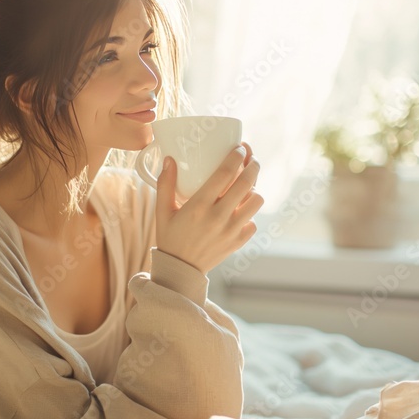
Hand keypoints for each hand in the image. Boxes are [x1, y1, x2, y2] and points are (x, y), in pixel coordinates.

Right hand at [155, 142, 263, 274]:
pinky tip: (241, 210)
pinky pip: (253, 222)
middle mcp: (218, 217)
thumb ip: (165, 184)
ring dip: (254, 190)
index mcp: (199, 206)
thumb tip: (169, 160)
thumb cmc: (170, 238)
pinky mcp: (238, 242)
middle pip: (246, 183)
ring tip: (248, 185)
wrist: (180, 271)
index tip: (239, 147)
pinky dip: (249, 214)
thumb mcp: (162, 211)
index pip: (225, 173)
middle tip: (252, 159)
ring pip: (256, 201)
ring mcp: (231, 231)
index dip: (236, 156)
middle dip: (253, 165)